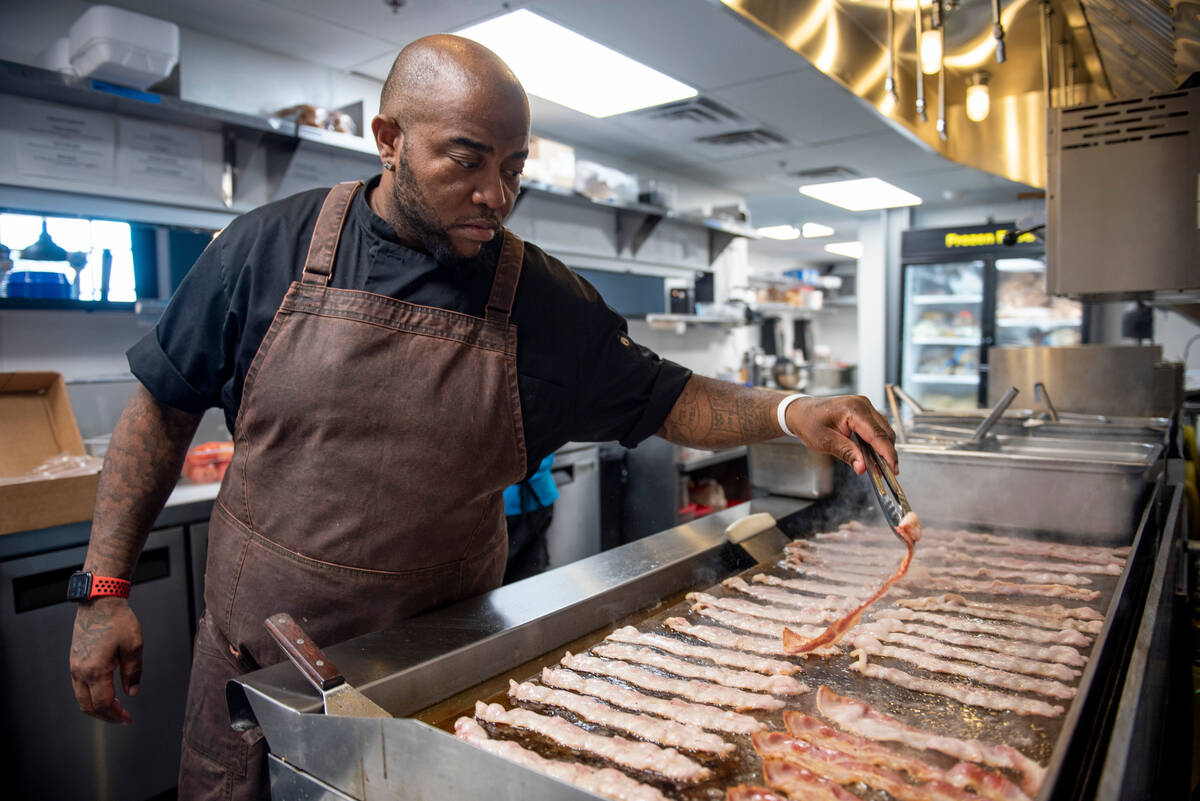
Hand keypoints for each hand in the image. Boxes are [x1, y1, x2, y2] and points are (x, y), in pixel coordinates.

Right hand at [70, 596, 142, 724]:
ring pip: (80, 698)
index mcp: (95, 670)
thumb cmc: (118, 620)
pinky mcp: (74, 661)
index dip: (116, 714)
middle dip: (105, 716)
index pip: (103, 703)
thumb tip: (132, 692)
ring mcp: (74, 666)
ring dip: (96, 708)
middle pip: (88, 706)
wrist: (99, 602)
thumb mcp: (134, 646)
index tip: (128, 719)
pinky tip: (104, 694)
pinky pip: (78, 687)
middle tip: (122, 718)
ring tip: (114, 709)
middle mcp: (80, 671)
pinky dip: (90, 696)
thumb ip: (133, 672)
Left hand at [785, 395, 897, 474]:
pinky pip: (876, 428)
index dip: (887, 453)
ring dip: (884, 448)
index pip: (877, 434)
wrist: (800, 412)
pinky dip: (877, 442)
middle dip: (888, 453)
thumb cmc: (809, 423)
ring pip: (883, 430)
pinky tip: (874, 455)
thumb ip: (846, 454)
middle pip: (885, 432)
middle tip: (887, 472)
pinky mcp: (863, 411)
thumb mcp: (825, 442)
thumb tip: (862, 467)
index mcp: (854, 409)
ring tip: (881, 467)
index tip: (893, 469)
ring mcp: (864, 406)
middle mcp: (862, 404)